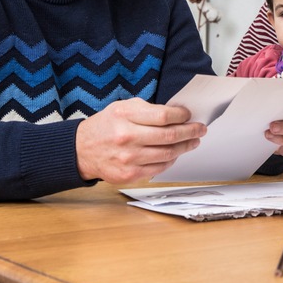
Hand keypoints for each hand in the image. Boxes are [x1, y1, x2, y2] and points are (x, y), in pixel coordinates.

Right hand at [75, 99, 205, 183]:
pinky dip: (171, 160)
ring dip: (185, 147)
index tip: (189, 115)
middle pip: (169, 136)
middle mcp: (127, 137)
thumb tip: (176, 114)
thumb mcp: (123, 108)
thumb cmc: (106, 126)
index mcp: (125, 116)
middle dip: (190, 132)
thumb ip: (148, 110)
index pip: (163, 116)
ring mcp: (128, 158)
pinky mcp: (129, 174)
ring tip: (193, 141)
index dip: (181, 116)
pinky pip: (159, 168)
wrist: (82, 150)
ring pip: (167, 154)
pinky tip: (175, 153)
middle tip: (200, 129)